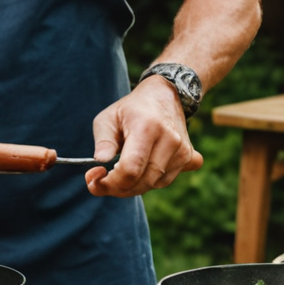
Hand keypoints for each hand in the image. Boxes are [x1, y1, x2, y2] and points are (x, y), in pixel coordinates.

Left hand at [85, 77, 203, 196]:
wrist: (165, 96)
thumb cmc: (131, 109)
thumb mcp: (108, 118)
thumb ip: (103, 142)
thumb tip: (100, 162)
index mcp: (147, 127)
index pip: (131, 169)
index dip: (110, 182)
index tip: (94, 180)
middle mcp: (170, 140)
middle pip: (143, 181)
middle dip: (118, 188)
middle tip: (102, 181)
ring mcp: (182, 150)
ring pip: (154, 184)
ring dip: (133, 187)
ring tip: (119, 173)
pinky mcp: (188, 158)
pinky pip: (165, 181)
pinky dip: (149, 182)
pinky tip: (140, 170)